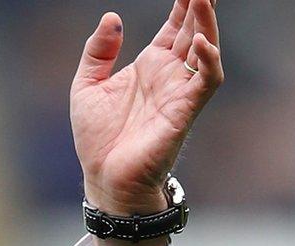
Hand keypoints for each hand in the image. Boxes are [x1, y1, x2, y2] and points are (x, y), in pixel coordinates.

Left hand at [71, 0, 223, 220]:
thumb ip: (98, 51)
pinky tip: (200, 41)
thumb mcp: (86, 85)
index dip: (184, 2)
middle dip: (201, 5)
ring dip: (207, 23)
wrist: (103, 178)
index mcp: (151, 65)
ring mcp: (180, 92)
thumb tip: (111, 17)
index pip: (175, 24)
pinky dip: (208, 60)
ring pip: (206, 49)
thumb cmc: (97, 138)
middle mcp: (170, 75)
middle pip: (194, 29)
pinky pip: (206, 81)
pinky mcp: (184, 111)